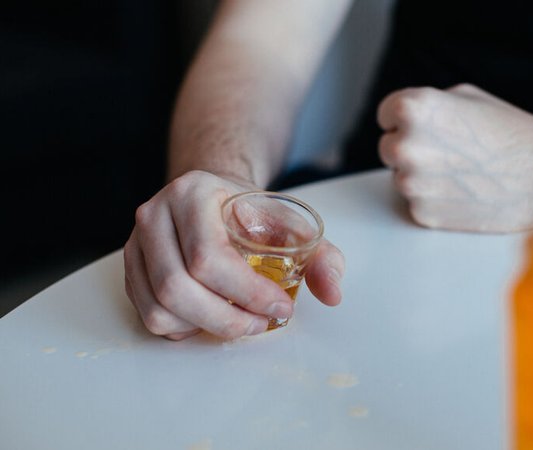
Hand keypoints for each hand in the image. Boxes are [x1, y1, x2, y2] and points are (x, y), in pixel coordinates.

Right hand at [123, 170, 344, 339]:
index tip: (280, 307)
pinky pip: (149, 314)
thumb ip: (321, 256)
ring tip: (241, 321)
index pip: (208, 256)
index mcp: (192, 193)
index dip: (247, 293)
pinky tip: (211, 316)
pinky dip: (183, 327)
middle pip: (178, 287)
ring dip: (204, 326)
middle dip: (226, 318)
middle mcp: (155, 214)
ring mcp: (136, 243)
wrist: (215, 199)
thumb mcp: (292, 225)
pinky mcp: (131, 269)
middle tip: (261, 323)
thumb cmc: (252, 214)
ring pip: (159, 307)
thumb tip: (333, 293)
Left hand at [378, 84, 532, 232]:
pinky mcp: (423, 214)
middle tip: (450, 152)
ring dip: (423, 177)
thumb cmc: (514, 134)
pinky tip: (466, 192)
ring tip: (463, 172)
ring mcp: (412, 183)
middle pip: (388, 149)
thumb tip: (405, 119)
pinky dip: (436, 201)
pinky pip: (418, 205)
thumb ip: (429, 104)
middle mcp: (406, 145)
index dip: (407, 121)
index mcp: (414, 108)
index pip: (385, 115)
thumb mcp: (469, 98)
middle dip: (413, 149)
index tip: (428, 128)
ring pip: (402, 178)